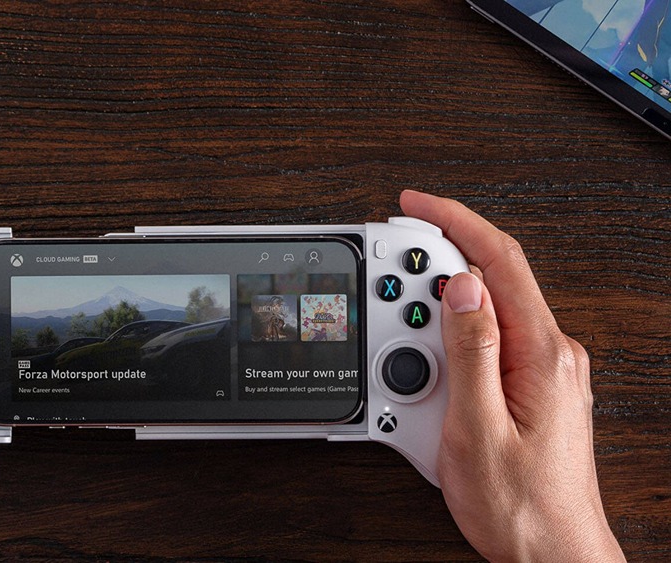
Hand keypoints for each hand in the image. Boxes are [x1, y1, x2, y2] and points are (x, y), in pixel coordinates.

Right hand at [400, 191, 623, 561]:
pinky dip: (442, 348)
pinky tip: (422, 371)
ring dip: (429, 322)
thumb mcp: (477, 428)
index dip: (454, 221)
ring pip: (477, 317)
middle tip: (384, 278)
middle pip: (484, 284)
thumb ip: (470, 350)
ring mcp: (539, 369)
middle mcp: (548, 352)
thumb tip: (460, 285)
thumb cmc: (521, 505)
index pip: (498, 261)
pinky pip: (480, 347)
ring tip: (398, 350)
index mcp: (543, 352)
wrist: (551, 555)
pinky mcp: (526, 387)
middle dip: (427, 275)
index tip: (414, 204)